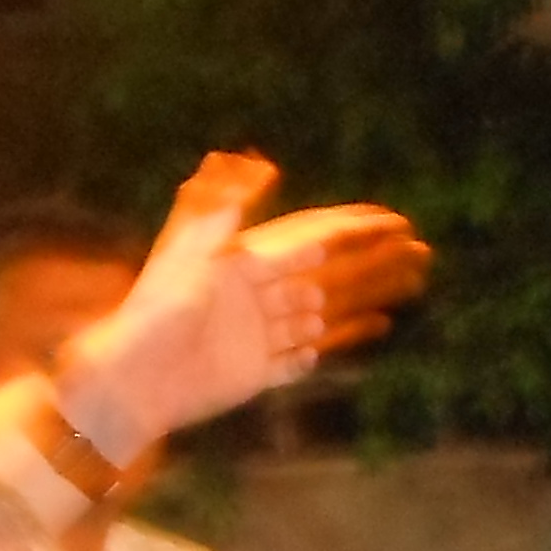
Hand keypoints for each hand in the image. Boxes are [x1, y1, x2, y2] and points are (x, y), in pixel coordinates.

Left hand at [72, 157, 430, 447]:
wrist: (129, 385)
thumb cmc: (148, 317)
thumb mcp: (185, 257)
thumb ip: (223, 213)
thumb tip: (261, 165)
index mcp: (244, 263)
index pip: (311, 238)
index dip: (353, 228)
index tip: (394, 220)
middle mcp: (258, 296)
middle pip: (330, 272)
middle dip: (375, 260)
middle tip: (421, 250)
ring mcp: (262, 335)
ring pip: (329, 311)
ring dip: (371, 296)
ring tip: (413, 284)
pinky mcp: (259, 373)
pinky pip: (310, 357)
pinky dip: (343, 342)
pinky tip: (376, 330)